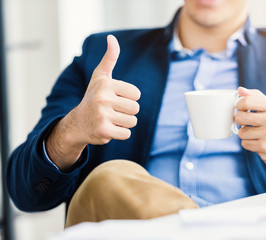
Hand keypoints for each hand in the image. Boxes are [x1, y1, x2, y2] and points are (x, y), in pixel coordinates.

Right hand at [46, 35, 140, 170]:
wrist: (77, 123)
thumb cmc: (93, 97)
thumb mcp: (100, 76)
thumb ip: (110, 58)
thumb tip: (111, 38)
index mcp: (106, 84)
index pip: (136, 94)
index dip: (129, 98)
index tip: (115, 98)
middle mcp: (103, 98)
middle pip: (135, 108)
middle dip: (127, 112)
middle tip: (113, 111)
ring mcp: (102, 115)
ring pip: (132, 121)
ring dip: (124, 123)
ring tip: (111, 119)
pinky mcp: (103, 131)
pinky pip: (126, 134)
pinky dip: (120, 134)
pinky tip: (109, 128)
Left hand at [235, 87, 265, 184]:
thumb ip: (257, 97)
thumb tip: (240, 89)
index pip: (246, 101)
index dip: (239, 105)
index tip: (242, 109)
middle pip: (240, 117)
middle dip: (239, 120)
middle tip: (246, 122)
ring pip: (241, 132)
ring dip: (245, 134)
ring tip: (254, 133)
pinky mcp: (265, 148)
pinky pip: (245, 143)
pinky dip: (248, 143)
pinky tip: (257, 142)